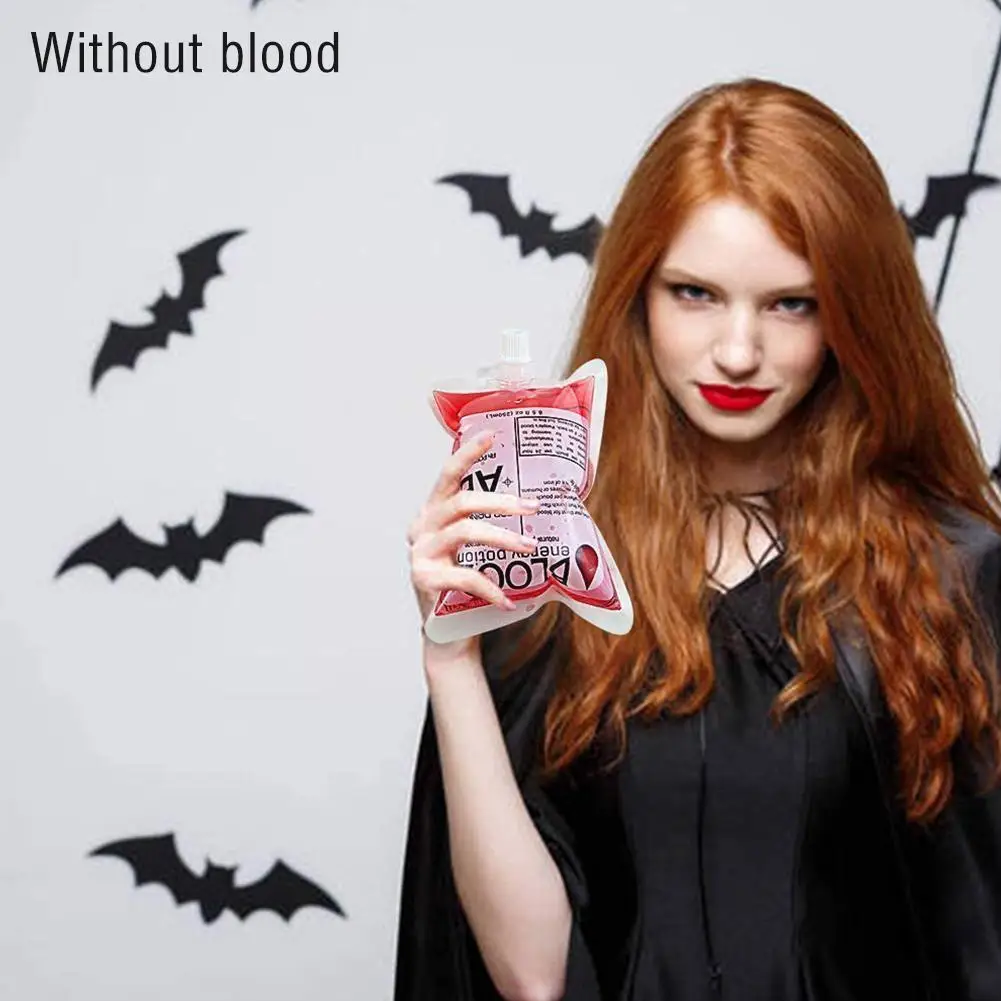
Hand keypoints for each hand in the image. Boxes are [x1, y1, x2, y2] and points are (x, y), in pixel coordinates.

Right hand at [407, 430, 539, 659]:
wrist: (449, 632)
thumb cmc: (467, 584)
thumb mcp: (477, 548)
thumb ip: (489, 524)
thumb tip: (535, 502)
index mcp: (433, 513)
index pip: (448, 476)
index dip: (468, 454)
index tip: (491, 436)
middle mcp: (421, 528)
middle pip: (461, 502)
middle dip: (501, 502)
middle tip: (534, 506)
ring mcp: (419, 553)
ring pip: (465, 532)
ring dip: (503, 538)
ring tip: (531, 548)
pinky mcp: (423, 580)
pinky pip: (464, 576)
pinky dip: (491, 588)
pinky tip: (509, 601)